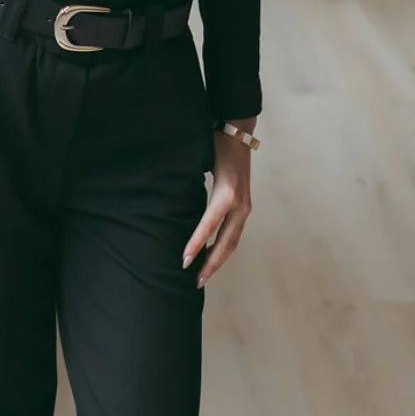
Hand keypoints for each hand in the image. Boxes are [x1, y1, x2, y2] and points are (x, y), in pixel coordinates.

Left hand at [181, 128, 253, 287]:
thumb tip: (169, 200)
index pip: (210, 225)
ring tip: (202, 275)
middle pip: (226, 242)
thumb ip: (190, 180)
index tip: (184, 260)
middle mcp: (240, 204)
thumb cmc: (216, 144)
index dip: (197, 244)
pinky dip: (224, 248)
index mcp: (227, 194)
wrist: (239, 133)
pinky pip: (234, 234)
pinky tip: (212, 256)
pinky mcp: (244, 207)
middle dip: (211, 263)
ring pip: (233, 242)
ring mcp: (245, 207)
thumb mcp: (203, 160)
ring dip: (219, 260)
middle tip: (195, 281)